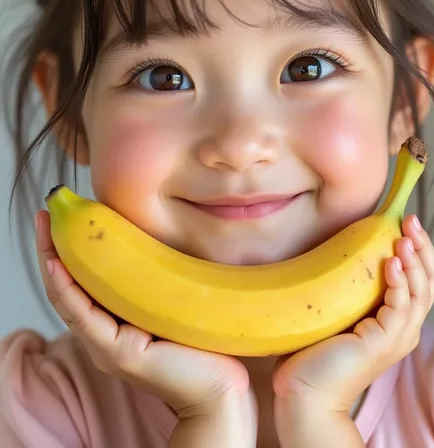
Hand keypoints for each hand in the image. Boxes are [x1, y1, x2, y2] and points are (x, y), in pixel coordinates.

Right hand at [35, 209, 257, 447]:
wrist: (221, 386)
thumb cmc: (199, 341)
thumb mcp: (165, 301)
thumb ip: (148, 281)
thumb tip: (146, 240)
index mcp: (113, 325)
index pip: (78, 286)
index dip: (64, 252)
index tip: (58, 217)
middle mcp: (103, 337)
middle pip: (66, 289)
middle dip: (51, 250)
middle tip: (45, 214)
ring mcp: (107, 347)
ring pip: (68, 300)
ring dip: (53, 262)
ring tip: (47, 228)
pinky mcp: (120, 353)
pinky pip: (85, 318)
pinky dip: (68, 290)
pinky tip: (59, 265)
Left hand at [272, 214, 433, 446]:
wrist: (304, 392)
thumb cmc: (315, 352)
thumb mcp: (339, 310)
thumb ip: (350, 287)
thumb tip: (343, 250)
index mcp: (395, 321)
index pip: (421, 280)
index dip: (419, 251)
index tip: (405, 222)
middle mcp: (403, 329)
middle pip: (429, 282)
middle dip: (423, 248)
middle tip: (410, 221)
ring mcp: (396, 337)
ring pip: (420, 292)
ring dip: (413, 261)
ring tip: (403, 237)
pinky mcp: (383, 343)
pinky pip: (400, 307)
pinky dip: (398, 282)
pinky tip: (391, 264)